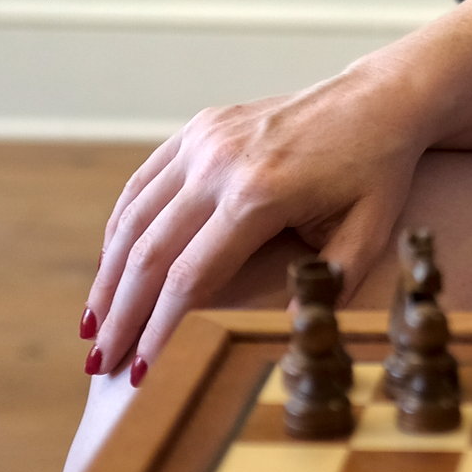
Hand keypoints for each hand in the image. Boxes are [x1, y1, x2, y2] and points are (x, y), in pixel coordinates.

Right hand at [83, 61, 420, 379]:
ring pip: (135, 218)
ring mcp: (204, 141)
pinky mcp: (199, 128)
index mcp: (259, 195)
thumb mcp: (368, 232)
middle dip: (122, 315)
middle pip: (149, 253)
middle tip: (102, 363)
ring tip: (94, 326)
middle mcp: (220, 164)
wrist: (378, 99)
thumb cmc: (376, 171)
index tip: (142, 371)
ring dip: (109, 276)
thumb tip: (286, 331)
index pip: (190, 278)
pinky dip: (120, 227)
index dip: (160, 330)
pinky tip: (110, 266)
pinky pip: (144, 183)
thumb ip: (328, 284)